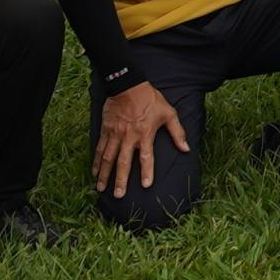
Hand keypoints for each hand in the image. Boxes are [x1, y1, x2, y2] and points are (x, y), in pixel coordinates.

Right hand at [96, 81, 185, 198]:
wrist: (128, 85)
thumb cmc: (150, 100)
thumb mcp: (168, 113)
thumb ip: (178, 132)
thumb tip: (186, 149)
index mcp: (145, 134)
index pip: (147, 157)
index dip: (147, 171)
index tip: (146, 185)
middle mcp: (129, 137)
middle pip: (123, 162)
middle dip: (121, 180)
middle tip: (118, 194)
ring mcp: (115, 134)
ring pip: (108, 157)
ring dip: (104, 174)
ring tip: (101, 188)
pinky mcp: (106, 130)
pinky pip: (99, 148)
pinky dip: (96, 160)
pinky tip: (93, 171)